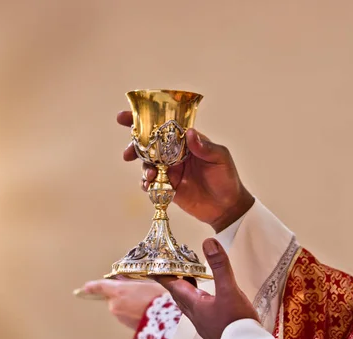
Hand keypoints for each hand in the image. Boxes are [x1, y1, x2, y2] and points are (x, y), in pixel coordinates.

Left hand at [83, 279, 166, 329]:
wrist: (170, 319)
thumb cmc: (160, 297)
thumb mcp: (148, 283)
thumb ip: (132, 282)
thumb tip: (124, 280)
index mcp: (118, 291)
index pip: (100, 287)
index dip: (92, 287)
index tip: (84, 288)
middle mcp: (115, 305)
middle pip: (113, 297)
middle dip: (122, 295)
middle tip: (139, 292)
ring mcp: (120, 318)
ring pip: (121, 308)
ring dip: (129, 305)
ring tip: (147, 303)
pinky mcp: (127, 327)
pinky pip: (127, 316)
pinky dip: (133, 314)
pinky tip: (148, 311)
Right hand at [118, 111, 253, 232]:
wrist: (226, 207)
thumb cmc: (226, 178)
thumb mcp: (220, 158)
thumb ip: (205, 147)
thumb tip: (190, 133)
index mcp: (186, 141)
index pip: (164, 126)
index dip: (145, 120)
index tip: (126, 116)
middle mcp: (174, 154)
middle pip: (149, 145)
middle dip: (134, 146)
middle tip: (127, 153)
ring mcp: (169, 170)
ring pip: (147, 164)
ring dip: (143, 168)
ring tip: (150, 176)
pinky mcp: (166, 187)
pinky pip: (150, 183)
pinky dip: (146, 184)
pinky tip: (149, 186)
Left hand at [157, 238, 258, 338]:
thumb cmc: (236, 323)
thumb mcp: (230, 290)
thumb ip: (220, 266)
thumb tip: (208, 242)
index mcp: (194, 303)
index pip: (173, 285)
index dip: (162, 274)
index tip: (152, 266)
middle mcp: (195, 314)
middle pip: (179, 294)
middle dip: (174, 281)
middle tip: (171, 269)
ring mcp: (204, 324)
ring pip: (190, 304)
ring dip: (187, 291)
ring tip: (190, 280)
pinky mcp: (214, 331)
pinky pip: (201, 312)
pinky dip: (199, 301)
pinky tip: (209, 302)